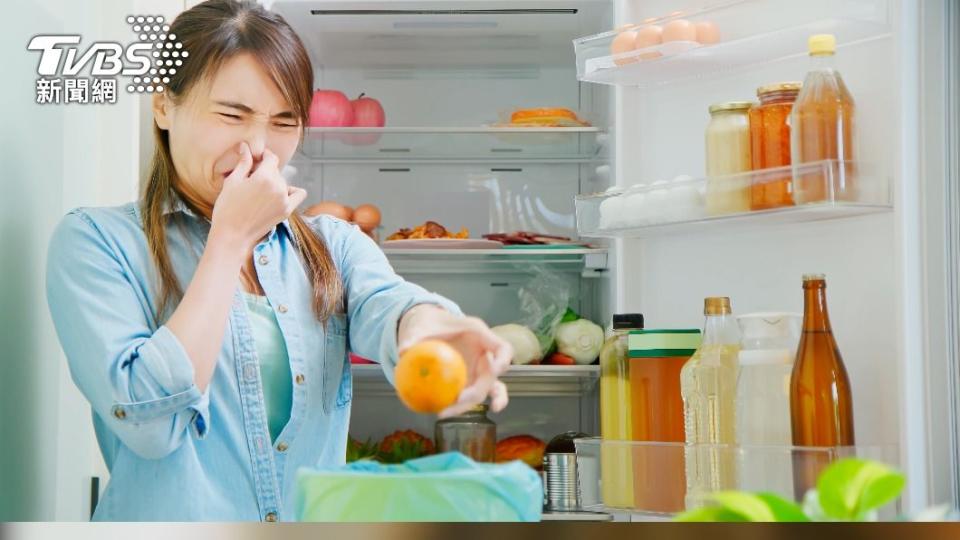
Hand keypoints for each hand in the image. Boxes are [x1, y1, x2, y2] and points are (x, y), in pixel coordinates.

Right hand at [210, 142, 306, 250]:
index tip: (256, 159)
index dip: (263, 156)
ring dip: (274, 182)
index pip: (271, 158)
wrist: (232, 235)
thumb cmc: (227, 208)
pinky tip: (279, 193)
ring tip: (258, 191)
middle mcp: (278, 187)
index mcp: (265, 177)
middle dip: (265, 171)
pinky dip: (291, 191)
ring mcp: (285, 200)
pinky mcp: (287, 211)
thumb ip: (244, 162)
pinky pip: (298, 194)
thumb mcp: (233, 181)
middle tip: (250, 179)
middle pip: (276, 171)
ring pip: (283, 182)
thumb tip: (245, 146)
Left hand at [397, 305, 511, 417]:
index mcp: (480, 336)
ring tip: (447, 412)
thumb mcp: (422, 325)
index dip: (504, 360)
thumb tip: (403, 351)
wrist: (426, 326)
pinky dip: (465, 406)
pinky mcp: (468, 380)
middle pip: (491, 376)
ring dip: (469, 403)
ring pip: (484, 391)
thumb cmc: (430, 323)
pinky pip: (473, 396)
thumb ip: (414, 337)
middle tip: (457, 399)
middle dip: (477, 391)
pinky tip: (449, 413)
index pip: (503, 348)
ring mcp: (477, 369)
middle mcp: (483, 354)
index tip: (496, 370)